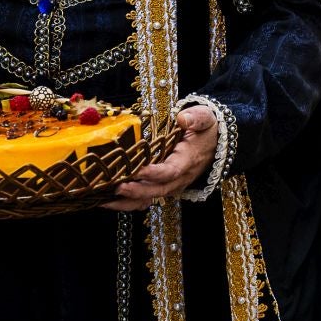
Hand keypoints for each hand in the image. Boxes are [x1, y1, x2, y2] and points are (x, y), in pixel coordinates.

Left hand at [104, 106, 218, 210]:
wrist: (216, 142)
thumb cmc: (206, 129)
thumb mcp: (205, 118)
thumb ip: (195, 118)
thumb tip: (182, 118)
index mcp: (187, 161)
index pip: (171, 171)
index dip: (154, 173)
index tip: (137, 170)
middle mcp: (179, 178)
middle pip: (157, 190)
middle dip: (136, 191)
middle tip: (117, 187)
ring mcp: (171, 185)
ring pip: (149, 199)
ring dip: (127, 202)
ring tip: (105, 200)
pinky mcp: (164, 186)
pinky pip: (146, 199)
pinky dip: (128, 202)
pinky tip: (109, 200)